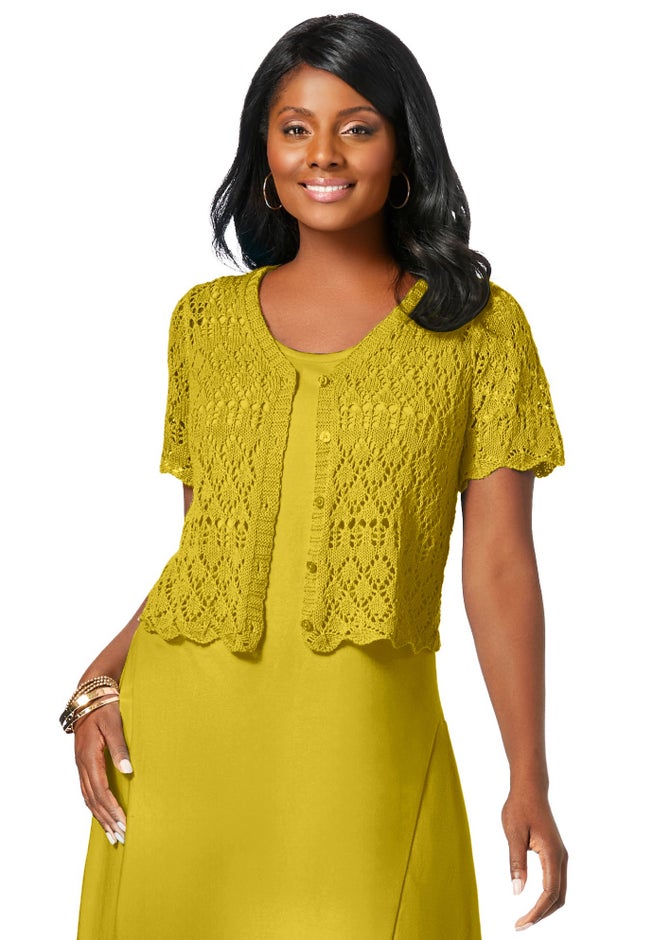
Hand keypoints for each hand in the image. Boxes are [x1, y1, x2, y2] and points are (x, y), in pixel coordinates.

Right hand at [74, 701, 131, 844]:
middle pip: (93, 799)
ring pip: (88, 797)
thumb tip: (128, 771)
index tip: (124, 824)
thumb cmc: (105, 706)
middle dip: (107, 820)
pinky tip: (102, 815)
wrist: (90, 694)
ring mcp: (81, 764)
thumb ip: (120, 747)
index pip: (101, 791)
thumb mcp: (114, 724)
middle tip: (121, 837)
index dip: (112, 810)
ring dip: (100, 817)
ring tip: (112, 834)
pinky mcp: (84, 762)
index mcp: (89, 757)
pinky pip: (87, 790)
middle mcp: (82, 764)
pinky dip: (95, 806)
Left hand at [501, 787, 567, 929]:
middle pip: (557, 897)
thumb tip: (517, 892)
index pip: (549, 893)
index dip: (536, 913)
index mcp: (552, 854)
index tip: (520, 924)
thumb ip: (516, 863)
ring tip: (526, 918)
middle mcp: (561, 857)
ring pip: (558, 891)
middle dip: (541, 914)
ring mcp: (560, 855)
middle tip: (521, 925)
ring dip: (545, 907)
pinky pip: (555, 882)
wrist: (530, 788)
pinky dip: (547, 897)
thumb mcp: (514, 834)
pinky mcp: (554, 853)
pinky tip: (533, 901)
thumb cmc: (520, 807)